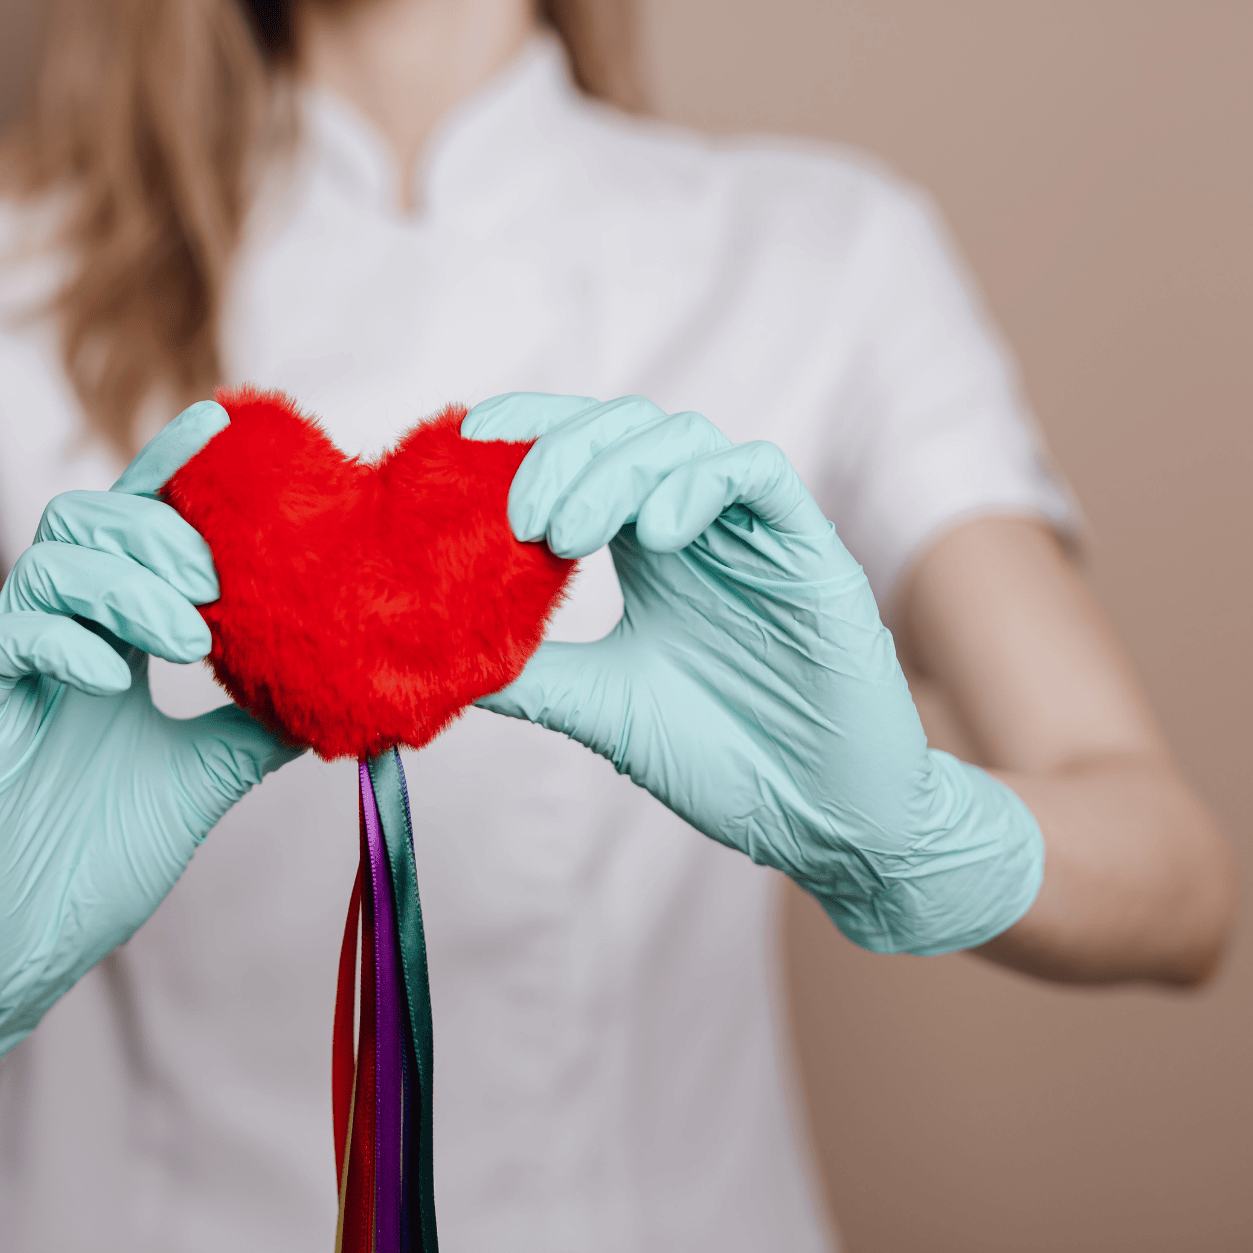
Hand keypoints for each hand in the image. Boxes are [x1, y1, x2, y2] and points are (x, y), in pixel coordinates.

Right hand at [0, 401, 302, 1111]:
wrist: (21, 946)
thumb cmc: (95, 856)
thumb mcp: (203, 779)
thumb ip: (258, 727)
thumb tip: (344, 691)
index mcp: (109, 640)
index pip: (134, 528)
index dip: (169, 470)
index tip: (221, 421)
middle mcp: (58, 639)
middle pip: (85, 519)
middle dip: (157, 532)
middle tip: (217, 585)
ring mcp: (12, 672)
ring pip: (48, 563)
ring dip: (126, 584)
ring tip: (187, 639)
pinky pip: (4, 639)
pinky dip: (65, 640)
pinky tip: (114, 678)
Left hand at [463, 393, 1042, 954]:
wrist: (823, 822)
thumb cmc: (726, 761)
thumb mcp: (603, 709)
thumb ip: (530, 675)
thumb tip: (429, 661)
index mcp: (650, 550)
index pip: (584, 453)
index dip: (527, 429)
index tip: (461, 443)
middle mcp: (699, 527)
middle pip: (625, 431)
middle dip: (560, 456)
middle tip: (519, 519)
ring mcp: (755, 535)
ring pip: (684, 437)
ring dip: (615, 469)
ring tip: (568, 536)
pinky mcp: (811, 554)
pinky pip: (759, 475)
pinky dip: (700, 485)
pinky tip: (657, 535)